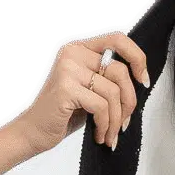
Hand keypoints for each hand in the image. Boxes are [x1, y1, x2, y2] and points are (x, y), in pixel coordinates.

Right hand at [19, 30, 151, 153]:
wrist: (31, 132)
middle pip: (120, 72)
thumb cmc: (61, 113)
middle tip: (125, 122)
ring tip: (111, 134)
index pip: (117, 39)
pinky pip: (101, 107)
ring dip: (117, 120)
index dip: (137, 58)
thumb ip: (106, 79)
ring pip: (113, 92)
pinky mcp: (65, 88)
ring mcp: (67, 69)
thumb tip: (138, 81)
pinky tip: (100, 136)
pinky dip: (106, 126)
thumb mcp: (88, 90)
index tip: (143, 80)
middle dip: (129, 102)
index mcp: (78, 48)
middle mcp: (72, 53)